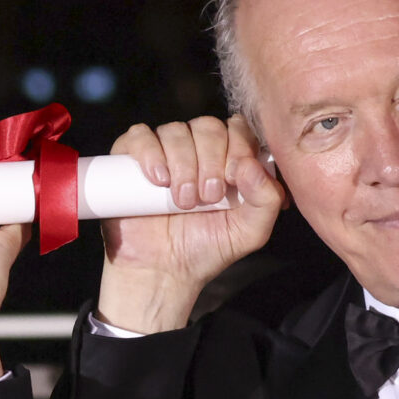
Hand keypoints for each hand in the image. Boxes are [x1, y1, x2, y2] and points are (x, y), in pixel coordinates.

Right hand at [96, 116, 283, 334]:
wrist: (161, 271)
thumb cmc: (205, 249)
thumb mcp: (249, 232)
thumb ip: (268, 200)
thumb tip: (251, 165)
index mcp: (227, 158)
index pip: (238, 128)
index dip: (238, 147)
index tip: (232, 182)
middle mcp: (196, 149)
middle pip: (208, 126)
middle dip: (211, 160)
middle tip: (207, 197)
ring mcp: (163, 151)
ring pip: (175, 130)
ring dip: (183, 163)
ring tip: (182, 201)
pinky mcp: (130, 159)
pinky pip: (140, 136)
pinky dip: (150, 152)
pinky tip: (158, 179)